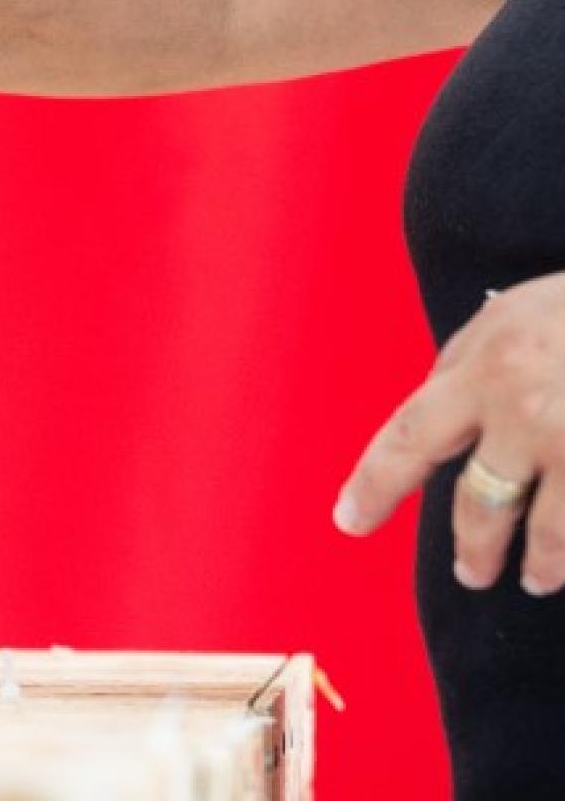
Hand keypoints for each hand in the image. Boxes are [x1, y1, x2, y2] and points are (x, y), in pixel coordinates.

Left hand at [334, 273, 564, 595]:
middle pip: (480, 504)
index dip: (374, 485)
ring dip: (543, 565)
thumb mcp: (513, 314)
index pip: (409, 438)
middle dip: (474, 548)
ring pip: (551, 534)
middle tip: (471, 573)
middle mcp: (527, 414)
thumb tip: (434, 409)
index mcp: (486, 370)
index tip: (349, 520)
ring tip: (537, 578)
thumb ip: (465, 364)